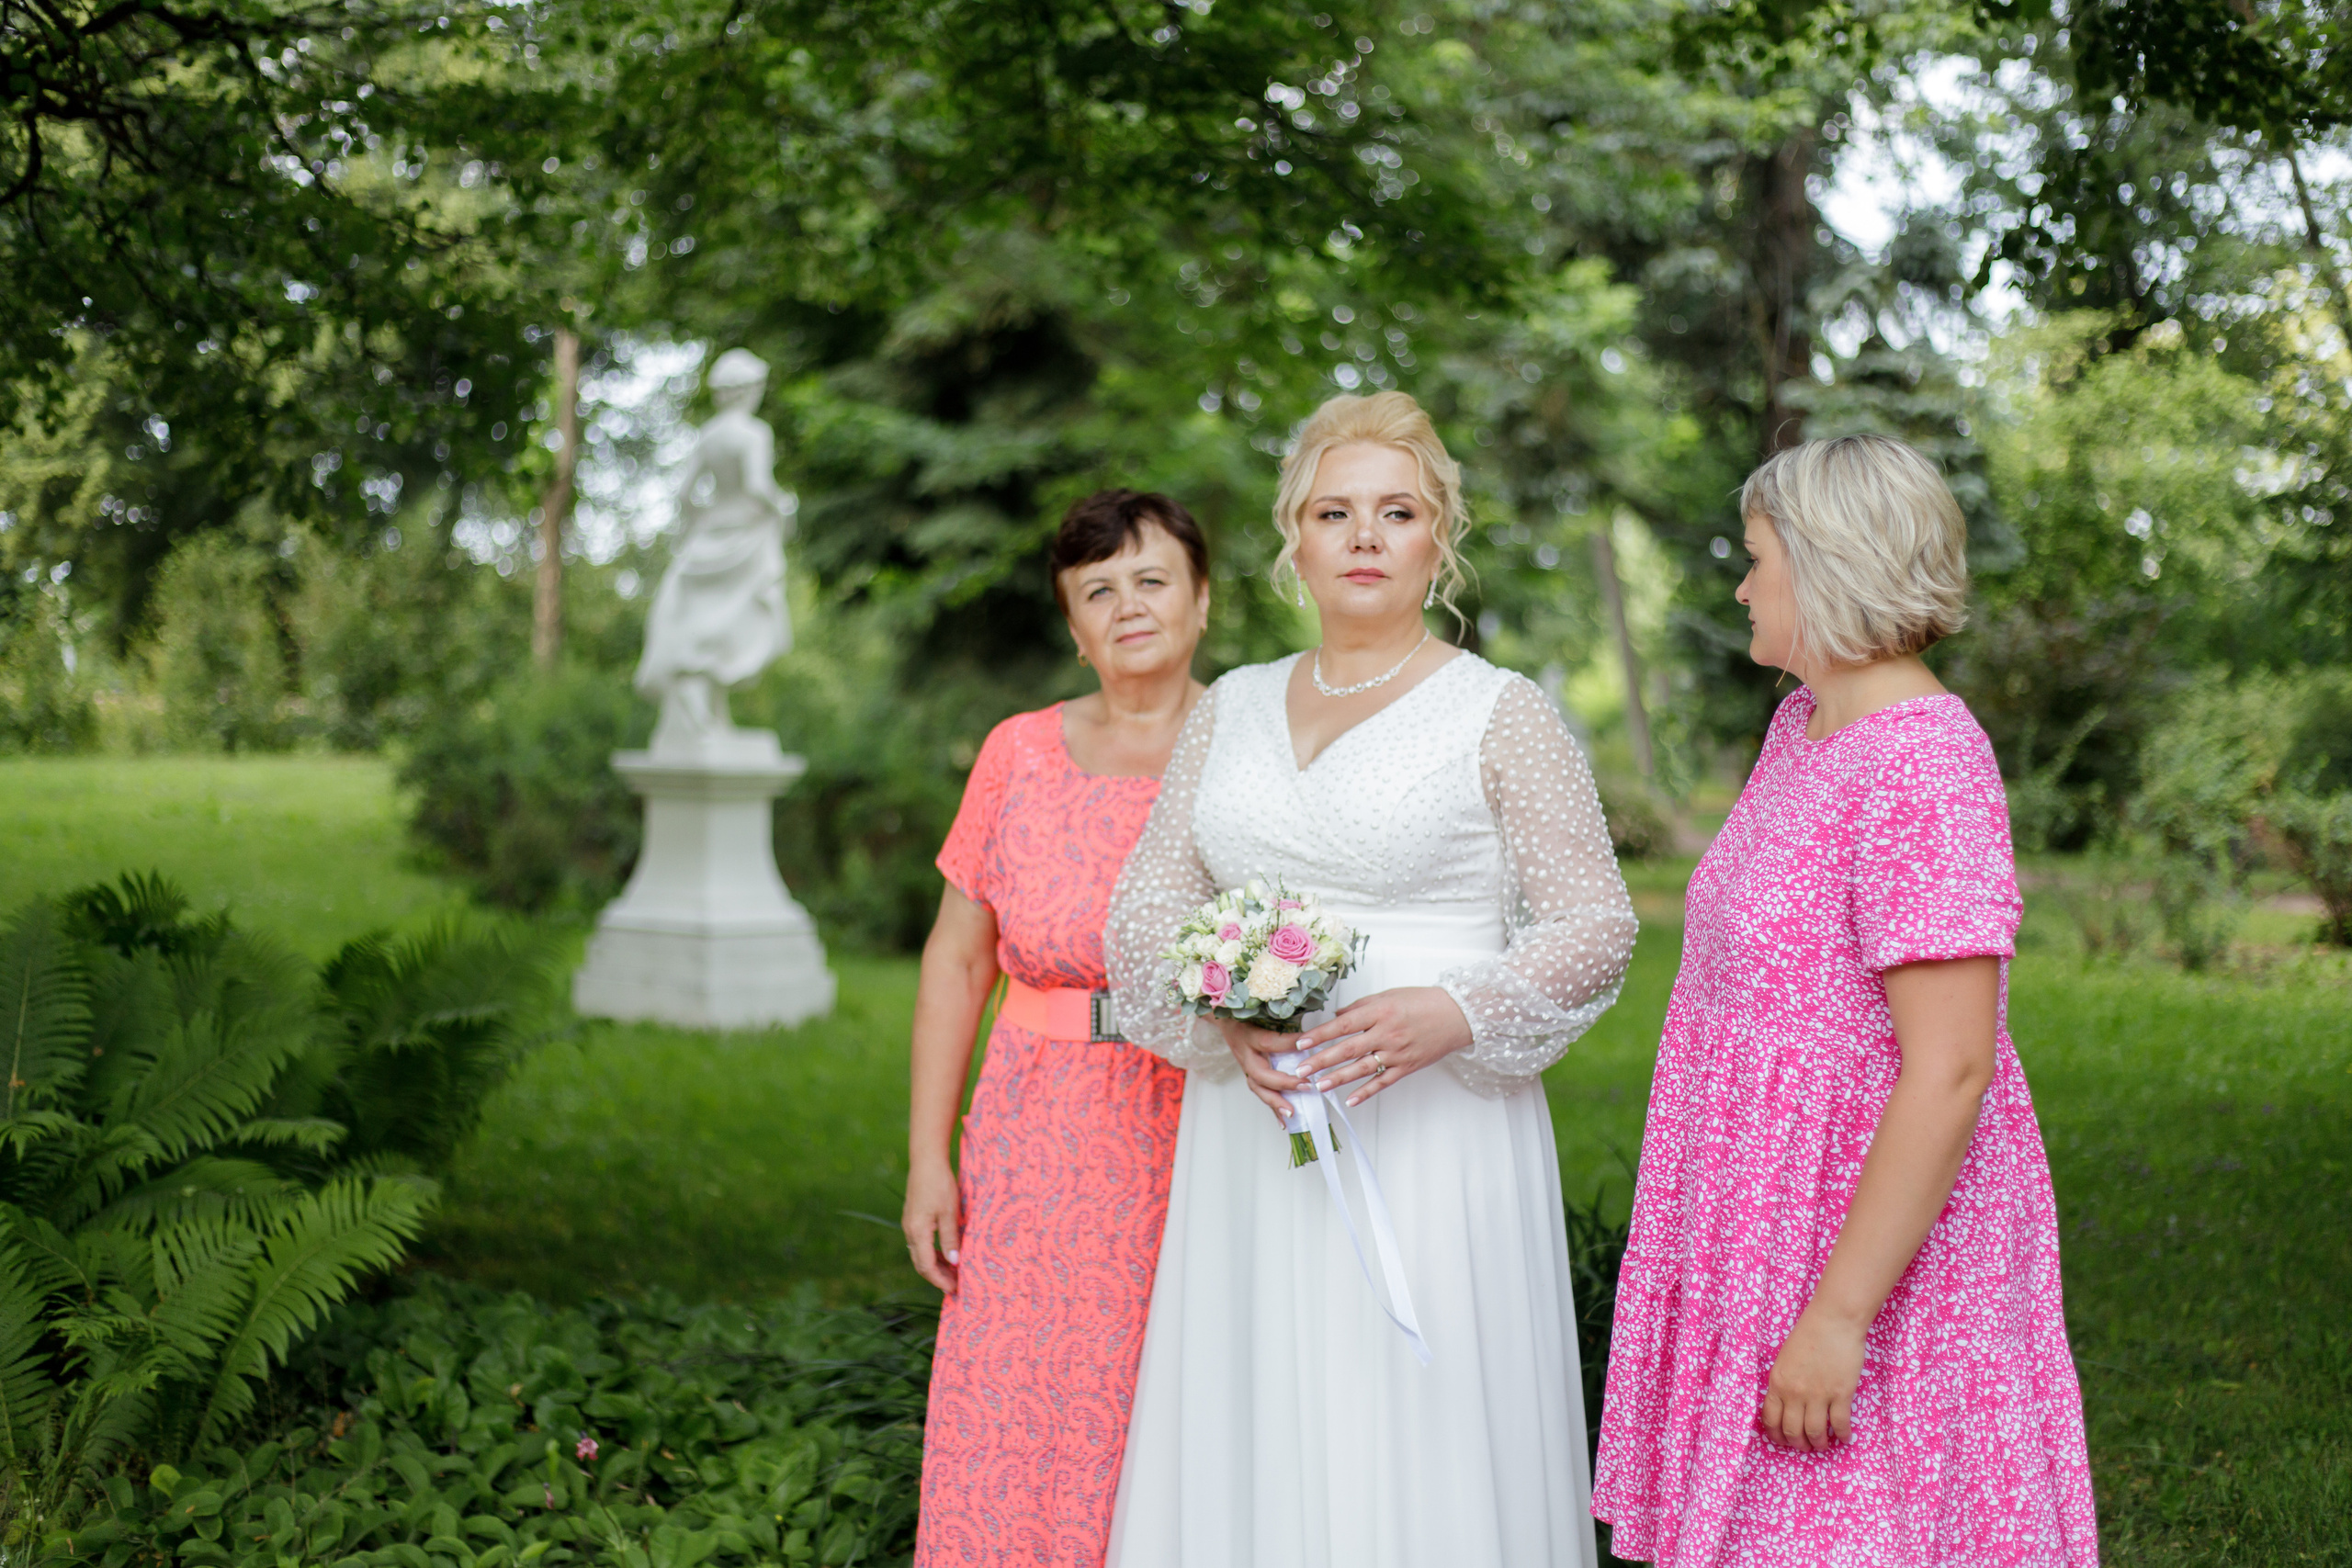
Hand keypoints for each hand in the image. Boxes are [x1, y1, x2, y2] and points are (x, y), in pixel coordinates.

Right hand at [901, 1159, 961, 1292]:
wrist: (926, 1160)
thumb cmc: (940, 1184)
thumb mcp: (950, 1212)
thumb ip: (951, 1239)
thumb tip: (955, 1263)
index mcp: (918, 1232)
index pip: (927, 1266)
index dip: (940, 1280)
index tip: (954, 1289)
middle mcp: (910, 1231)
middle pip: (921, 1264)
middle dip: (937, 1277)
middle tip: (955, 1285)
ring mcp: (909, 1224)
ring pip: (920, 1254)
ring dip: (935, 1266)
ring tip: (953, 1273)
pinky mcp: (913, 1218)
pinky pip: (921, 1244)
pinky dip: (933, 1253)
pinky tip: (946, 1254)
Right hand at [1212, 1016, 1309, 1125]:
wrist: (1225, 1023)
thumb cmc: (1247, 1018)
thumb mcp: (1262, 1015)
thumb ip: (1283, 1024)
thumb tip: (1310, 1034)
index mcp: (1250, 1037)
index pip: (1271, 1042)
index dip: (1289, 1044)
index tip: (1309, 1045)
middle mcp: (1247, 1056)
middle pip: (1261, 1075)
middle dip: (1284, 1083)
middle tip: (1305, 1086)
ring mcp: (1247, 1069)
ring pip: (1259, 1089)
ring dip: (1276, 1102)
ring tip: (1292, 1113)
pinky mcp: (1251, 1077)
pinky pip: (1262, 1094)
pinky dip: (1273, 1109)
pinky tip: (1284, 1122)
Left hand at [1291, 987, 1472, 1106]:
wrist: (1456, 1015)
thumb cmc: (1422, 1001)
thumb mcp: (1388, 995)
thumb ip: (1361, 1006)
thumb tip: (1337, 1016)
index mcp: (1380, 1012)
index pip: (1343, 1025)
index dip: (1321, 1035)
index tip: (1301, 1043)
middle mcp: (1387, 1033)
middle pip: (1348, 1049)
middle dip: (1322, 1060)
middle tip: (1301, 1070)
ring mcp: (1397, 1052)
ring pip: (1362, 1068)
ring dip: (1338, 1078)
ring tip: (1319, 1086)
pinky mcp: (1407, 1067)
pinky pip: (1383, 1082)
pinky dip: (1366, 1092)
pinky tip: (1350, 1100)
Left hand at [1759, 1303, 1865, 1452]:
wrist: (1833, 1321)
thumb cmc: (1808, 1334)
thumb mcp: (1784, 1359)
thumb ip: (1783, 1382)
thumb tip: (1786, 1404)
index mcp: (1777, 1382)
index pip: (1770, 1419)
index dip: (1776, 1435)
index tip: (1783, 1441)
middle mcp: (1794, 1393)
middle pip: (1792, 1430)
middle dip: (1798, 1443)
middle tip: (1805, 1447)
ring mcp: (1818, 1395)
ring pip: (1815, 1432)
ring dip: (1819, 1444)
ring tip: (1823, 1445)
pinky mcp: (1841, 1394)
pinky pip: (1839, 1424)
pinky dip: (1842, 1435)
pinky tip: (1844, 1438)